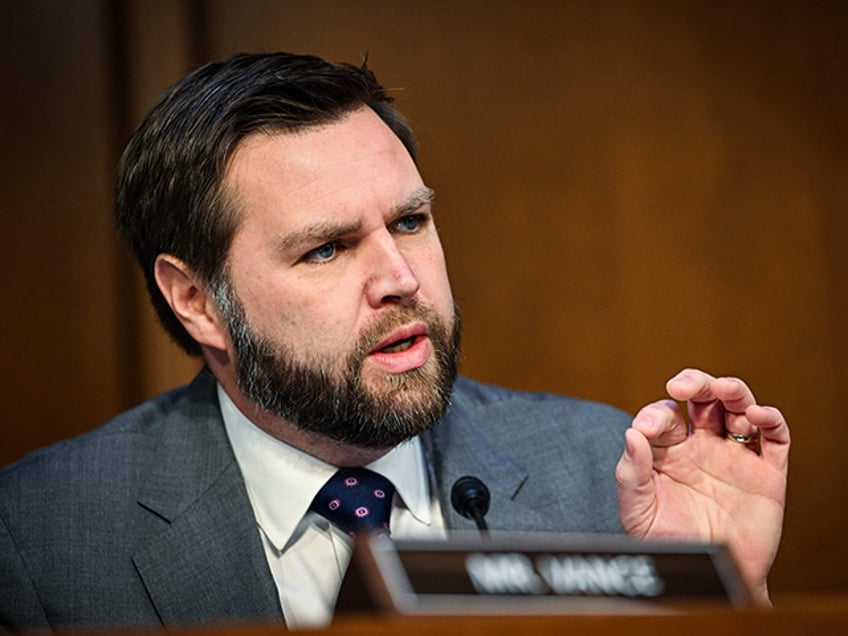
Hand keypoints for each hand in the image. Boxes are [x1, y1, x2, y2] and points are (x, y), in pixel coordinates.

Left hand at [615, 368, 789, 604]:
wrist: (707, 579)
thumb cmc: (668, 543)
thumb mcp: (638, 512)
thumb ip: (630, 473)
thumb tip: (631, 433)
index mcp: (668, 451)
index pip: (664, 415)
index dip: (656, 414)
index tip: (647, 429)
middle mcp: (702, 446)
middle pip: (702, 399)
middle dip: (694, 383)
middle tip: (681, 386)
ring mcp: (735, 456)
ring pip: (737, 408)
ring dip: (731, 390)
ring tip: (721, 388)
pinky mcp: (766, 473)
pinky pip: (774, 438)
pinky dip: (770, 419)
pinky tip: (756, 414)